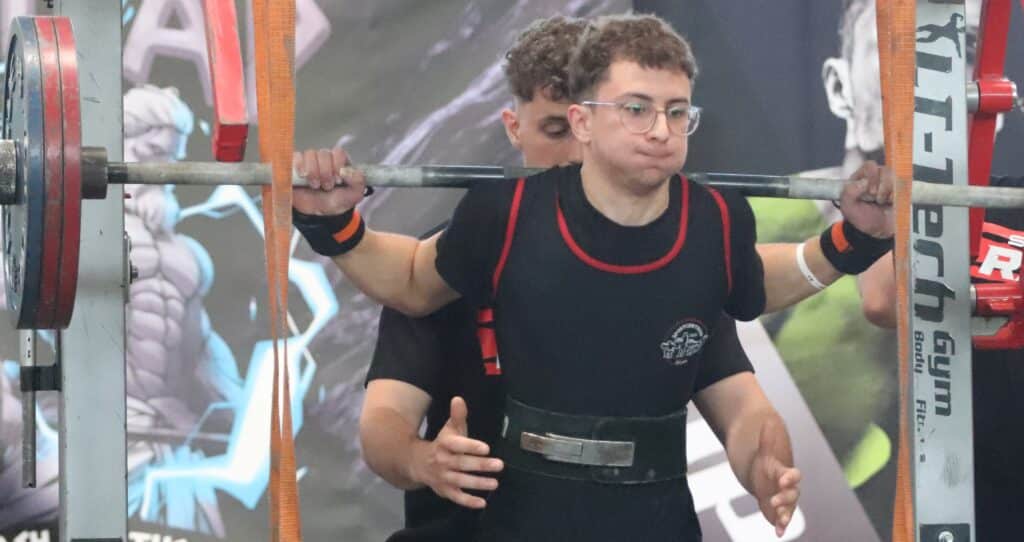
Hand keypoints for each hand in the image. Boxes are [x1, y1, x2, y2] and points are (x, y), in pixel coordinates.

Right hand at [292, 147, 366, 215]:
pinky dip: (299, 167)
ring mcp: (309, 160)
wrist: (317, 213)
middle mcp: (325, 158)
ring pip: (310, 154)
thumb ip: (358, 181)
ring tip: (315, 185)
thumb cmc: (335, 201)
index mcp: (340, 161)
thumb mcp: (354, 194)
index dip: (337, 166)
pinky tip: (303, 178)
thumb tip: (348, 170)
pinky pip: (295, 157)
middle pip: (324, 153)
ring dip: (312, 172)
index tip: (337, 181)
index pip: (338, 152)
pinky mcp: (295, 164)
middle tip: (326, 186)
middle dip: (325, 173)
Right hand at [409, 397, 503, 508]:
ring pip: (461, 481)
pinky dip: (468, 501)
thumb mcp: (449, 429)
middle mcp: (442, 461)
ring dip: (478, 483)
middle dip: (481, 465)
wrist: (418, 463)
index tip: (486, 448)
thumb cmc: (442, 444)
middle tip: (499, 465)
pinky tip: (482, 503)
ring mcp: (443, 477)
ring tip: (495, 483)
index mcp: (444, 444)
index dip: (470, 446)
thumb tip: (459, 399)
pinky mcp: (444, 490)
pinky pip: (456, 497)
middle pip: (462, 464)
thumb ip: (457, 415)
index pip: (457, 445)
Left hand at [750, 421, 801, 537]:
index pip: (793, 475)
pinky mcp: (777, 511)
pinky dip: (781, 526)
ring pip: (788, 509)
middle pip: (792, 494)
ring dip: (785, 515)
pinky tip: (778, 533)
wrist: (766, 478)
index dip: (790, 477)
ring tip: (780, 522)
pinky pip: (781, 520)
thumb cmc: (767, 465)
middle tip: (775, 500)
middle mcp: (788, 489)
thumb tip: (767, 419)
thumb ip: (766, 438)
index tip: (784, 478)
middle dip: (785, 498)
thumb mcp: (765, 452)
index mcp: (785, 473)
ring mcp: (783, 501)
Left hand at [838, 160, 894, 238]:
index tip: (870, 192)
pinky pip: (905, 185)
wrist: (877, 230)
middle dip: (881, 186)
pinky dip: (898, 194)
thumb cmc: (861, 217)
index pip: (870, 165)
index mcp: (861, 177)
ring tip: (882, 202)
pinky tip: (892, 202)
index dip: (871, 177)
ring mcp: (890, 182)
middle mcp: (876, 176)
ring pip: (896, 177)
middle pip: (885, 170)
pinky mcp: (901, 188)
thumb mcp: (848, 207)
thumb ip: (849, 192)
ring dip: (889, 191)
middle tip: (876, 199)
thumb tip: (864, 182)